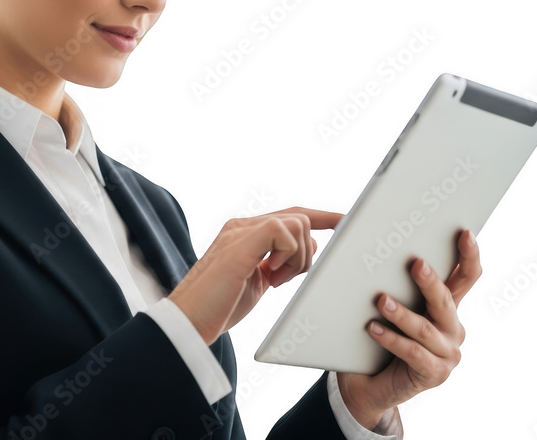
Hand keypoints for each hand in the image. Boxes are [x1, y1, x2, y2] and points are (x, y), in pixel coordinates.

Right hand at [167, 206, 343, 345]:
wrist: (189, 321)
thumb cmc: (220, 305)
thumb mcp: (259, 280)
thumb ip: (279, 261)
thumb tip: (309, 244)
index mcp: (246, 233)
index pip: (290, 214)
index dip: (321, 216)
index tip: (347, 220)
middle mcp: (242, 226)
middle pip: (299, 216)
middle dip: (307, 250)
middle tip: (283, 279)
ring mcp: (239, 232)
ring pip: (296, 223)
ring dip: (296, 257)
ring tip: (274, 280)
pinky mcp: (239, 244)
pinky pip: (281, 231)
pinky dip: (287, 255)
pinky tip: (270, 276)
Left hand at [338, 228, 482, 428]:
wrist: (367, 383)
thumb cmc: (378, 337)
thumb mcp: (392, 306)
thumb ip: (394, 282)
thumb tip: (381, 245)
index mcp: (447, 306)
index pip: (466, 277)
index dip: (469, 256)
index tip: (464, 233)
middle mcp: (453, 328)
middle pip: (445, 300)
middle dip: (430, 282)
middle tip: (415, 264)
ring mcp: (447, 354)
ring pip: (425, 328)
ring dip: (402, 314)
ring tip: (381, 300)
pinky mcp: (434, 374)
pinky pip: (412, 353)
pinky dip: (391, 339)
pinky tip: (372, 329)